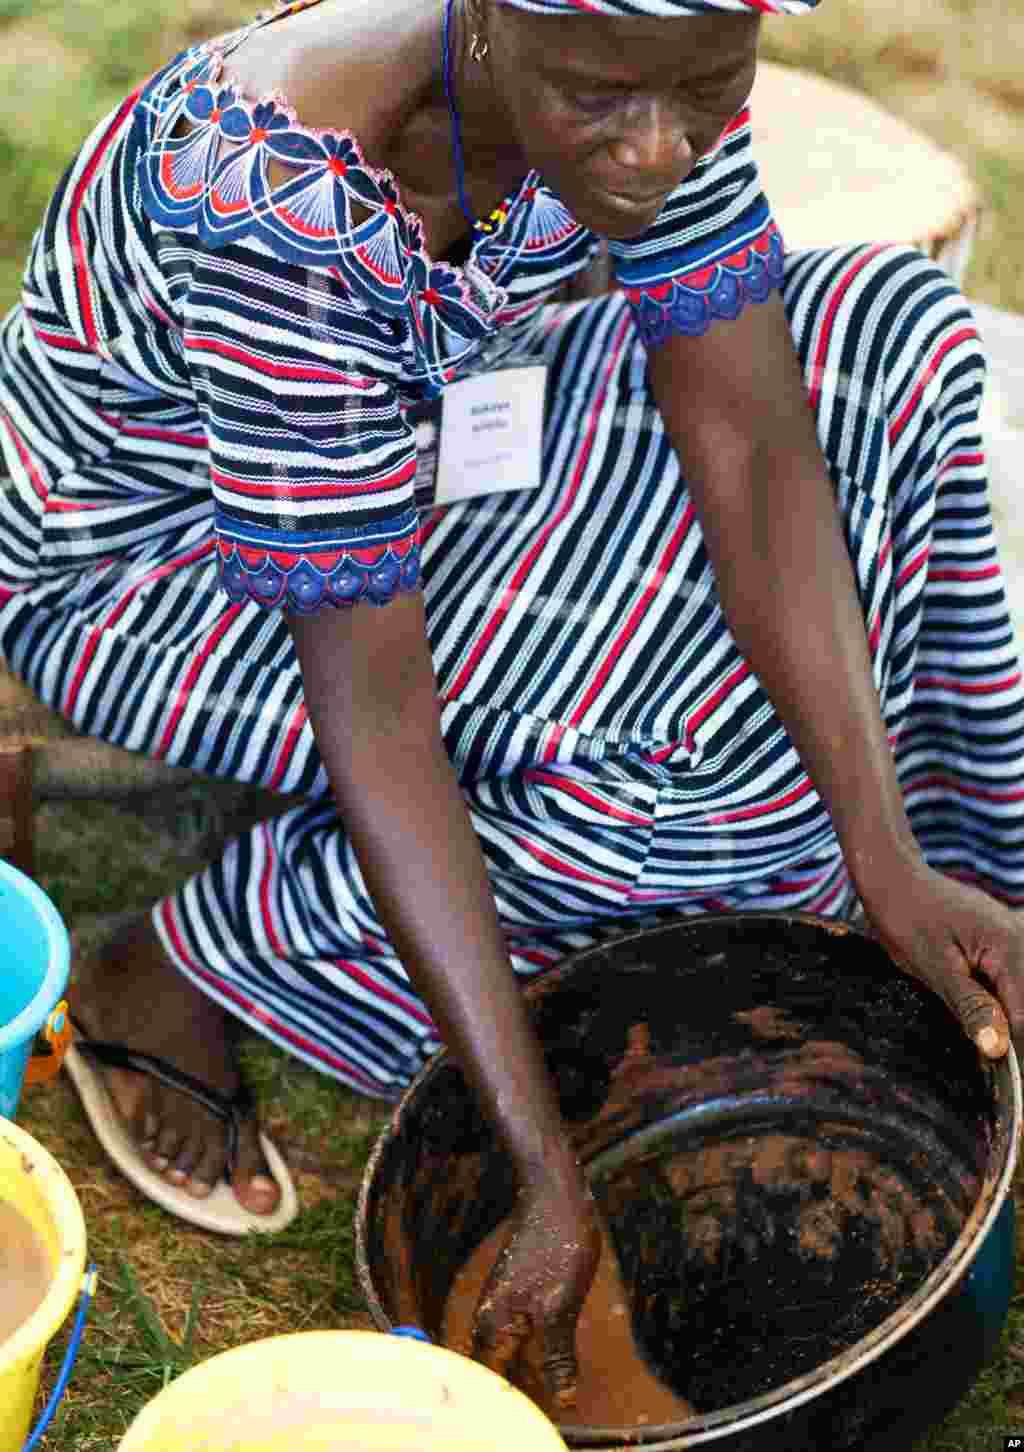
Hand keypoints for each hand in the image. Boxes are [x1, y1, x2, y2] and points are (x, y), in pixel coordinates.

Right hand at [471, 1178, 600, 1410]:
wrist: (555, 1195)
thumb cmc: (557, 1242)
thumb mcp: (562, 1306)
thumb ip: (557, 1357)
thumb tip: (565, 1401)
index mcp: (491, 1326)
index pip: (495, 1386)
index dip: (518, 1404)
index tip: (545, 1410)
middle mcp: (489, 1320)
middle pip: (502, 1374)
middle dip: (528, 1392)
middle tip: (561, 1402)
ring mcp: (502, 1308)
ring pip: (513, 1357)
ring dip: (535, 1375)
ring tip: (562, 1387)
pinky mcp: (518, 1298)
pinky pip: (522, 1339)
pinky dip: (538, 1353)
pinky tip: (558, 1359)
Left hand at [859, 851, 1023, 1058]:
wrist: (894, 879)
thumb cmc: (906, 917)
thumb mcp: (932, 967)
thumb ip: (970, 1007)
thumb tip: (999, 1049)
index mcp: (1010, 947)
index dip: (1010, 1049)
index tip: (997, 1074)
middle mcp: (1021, 940)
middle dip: (1007, 1032)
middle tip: (981, 1050)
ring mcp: (1015, 940)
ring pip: (1017, 996)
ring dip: (1002, 1017)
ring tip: (974, 1022)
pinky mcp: (1005, 944)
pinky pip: (1010, 981)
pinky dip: (996, 1001)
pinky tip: (977, 1007)